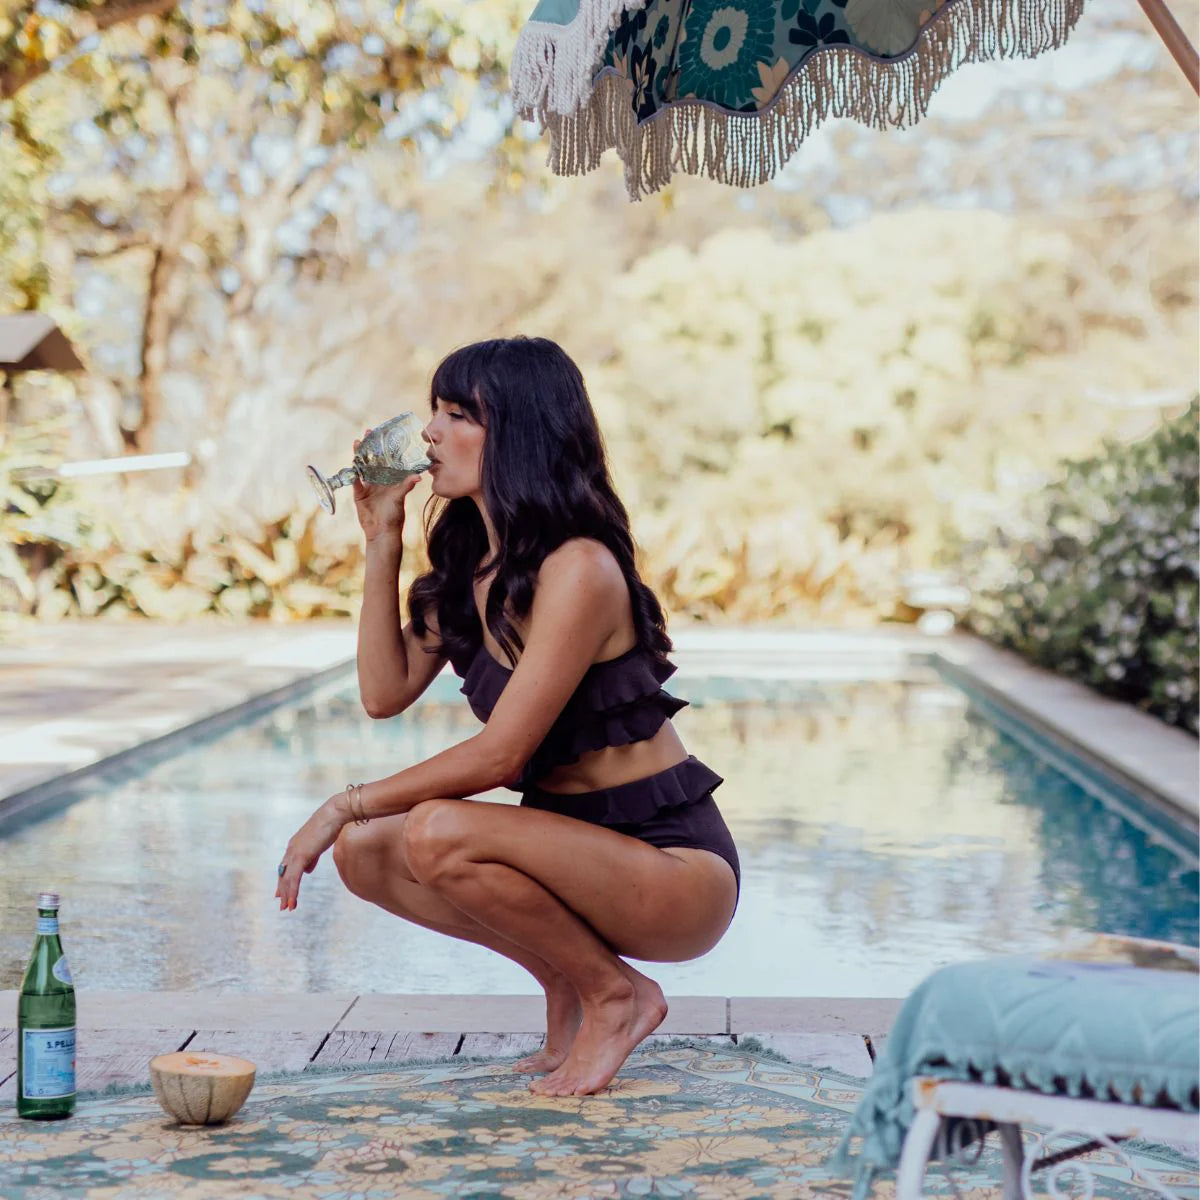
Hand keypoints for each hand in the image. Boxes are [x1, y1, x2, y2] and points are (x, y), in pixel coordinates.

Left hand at [275, 795, 348, 910]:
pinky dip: (292, 891)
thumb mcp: (320, 843)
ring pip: (287, 878)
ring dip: (287, 894)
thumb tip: (308, 870)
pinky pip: (294, 878)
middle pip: (283, 874)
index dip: (283, 880)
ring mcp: (294, 852)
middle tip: (282, 905)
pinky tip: (293, 901)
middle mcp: (291, 849)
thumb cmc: (331, 825)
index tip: (281, 893)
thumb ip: (312, 857)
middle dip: (283, 890)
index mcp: (295, 845)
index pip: (286, 867)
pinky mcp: (300, 855)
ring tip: (288, 908)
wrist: (335, 814)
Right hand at [352, 429, 421, 543]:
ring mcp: (368, 486)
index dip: (385, 447)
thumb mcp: (400, 498)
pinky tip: (352, 466)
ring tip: (357, 443)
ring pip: (362, 467)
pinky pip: (355, 482)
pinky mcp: (359, 494)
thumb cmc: (394, 516)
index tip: (383, 435)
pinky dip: (353, 475)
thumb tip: (418, 477)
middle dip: (370, 446)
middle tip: (367, 432)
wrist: (382, 532)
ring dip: (360, 456)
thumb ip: (406, 486)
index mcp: (390, 479)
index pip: (387, 460)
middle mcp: (379, 480)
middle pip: (373, 460)